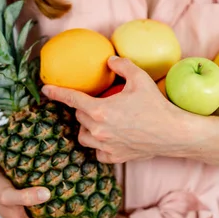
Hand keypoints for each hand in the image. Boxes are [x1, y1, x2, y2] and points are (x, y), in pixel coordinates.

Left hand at [42, 56, 185, 163]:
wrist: (172, 133)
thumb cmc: (156, 105)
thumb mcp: (140, 79)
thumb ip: (122, 65)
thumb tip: (109, 60)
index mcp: (100, 110)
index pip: (72, 99)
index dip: (57, 93)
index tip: (46, 90)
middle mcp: (98, 130)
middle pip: (79, 117)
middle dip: (83, 108)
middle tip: (96, 103)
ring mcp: (105, 146)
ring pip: (84, 136)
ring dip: (87, 127)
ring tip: (99, 121)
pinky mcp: (114, 157)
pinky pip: (97, 152)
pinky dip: (99, 145)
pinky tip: (108, 138)